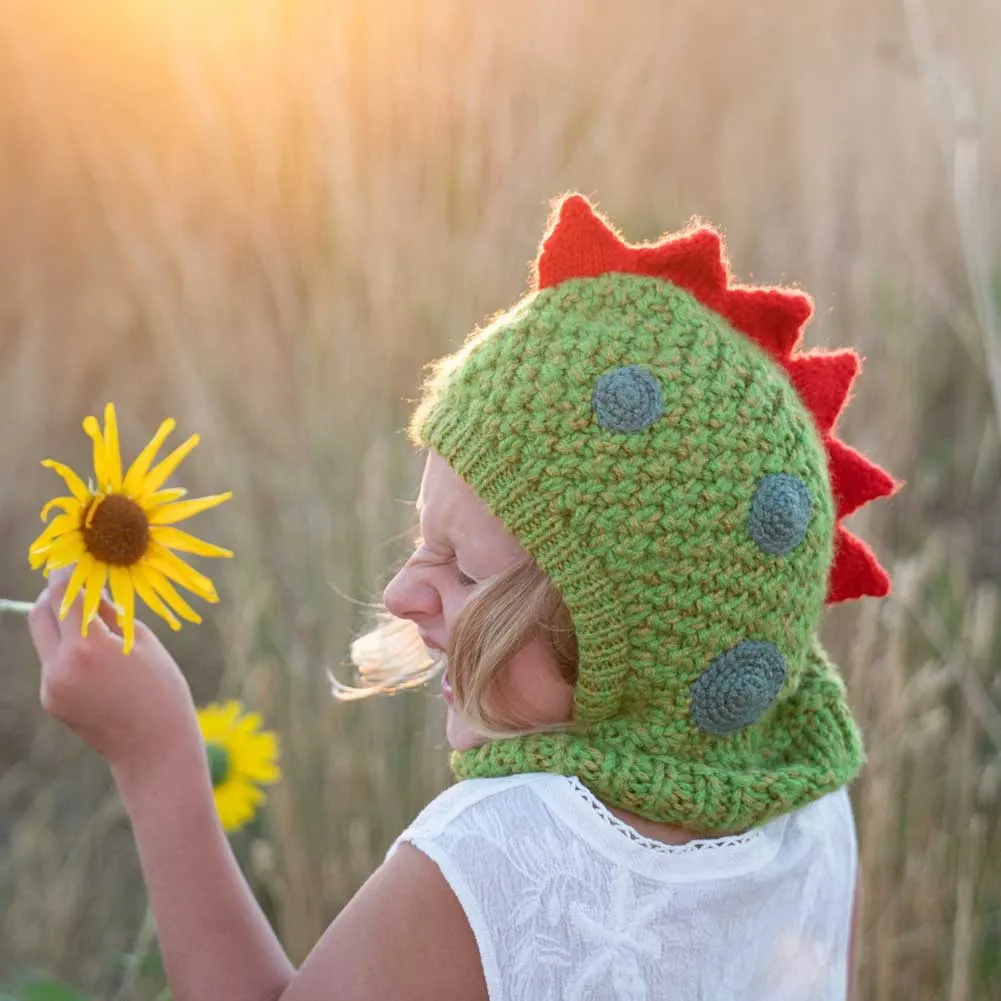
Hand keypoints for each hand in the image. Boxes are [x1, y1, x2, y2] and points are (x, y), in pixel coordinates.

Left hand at [28, 567, 200, 778]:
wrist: (154, 749)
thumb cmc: (161, 689)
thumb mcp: (142, 642)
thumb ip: (110, 615)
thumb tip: (91, 590)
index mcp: (88, 647)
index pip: (62, 594)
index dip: (66, 573)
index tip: (76, 562)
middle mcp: (61, 665)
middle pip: (40, 612)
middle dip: (54, 594)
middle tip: (76, 585)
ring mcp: (51, 686)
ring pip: (45, 638)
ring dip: (63, 623)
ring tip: (97, 627)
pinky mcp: (50, 700)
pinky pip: (53, 663)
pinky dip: (70, 652)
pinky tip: (100, 665)